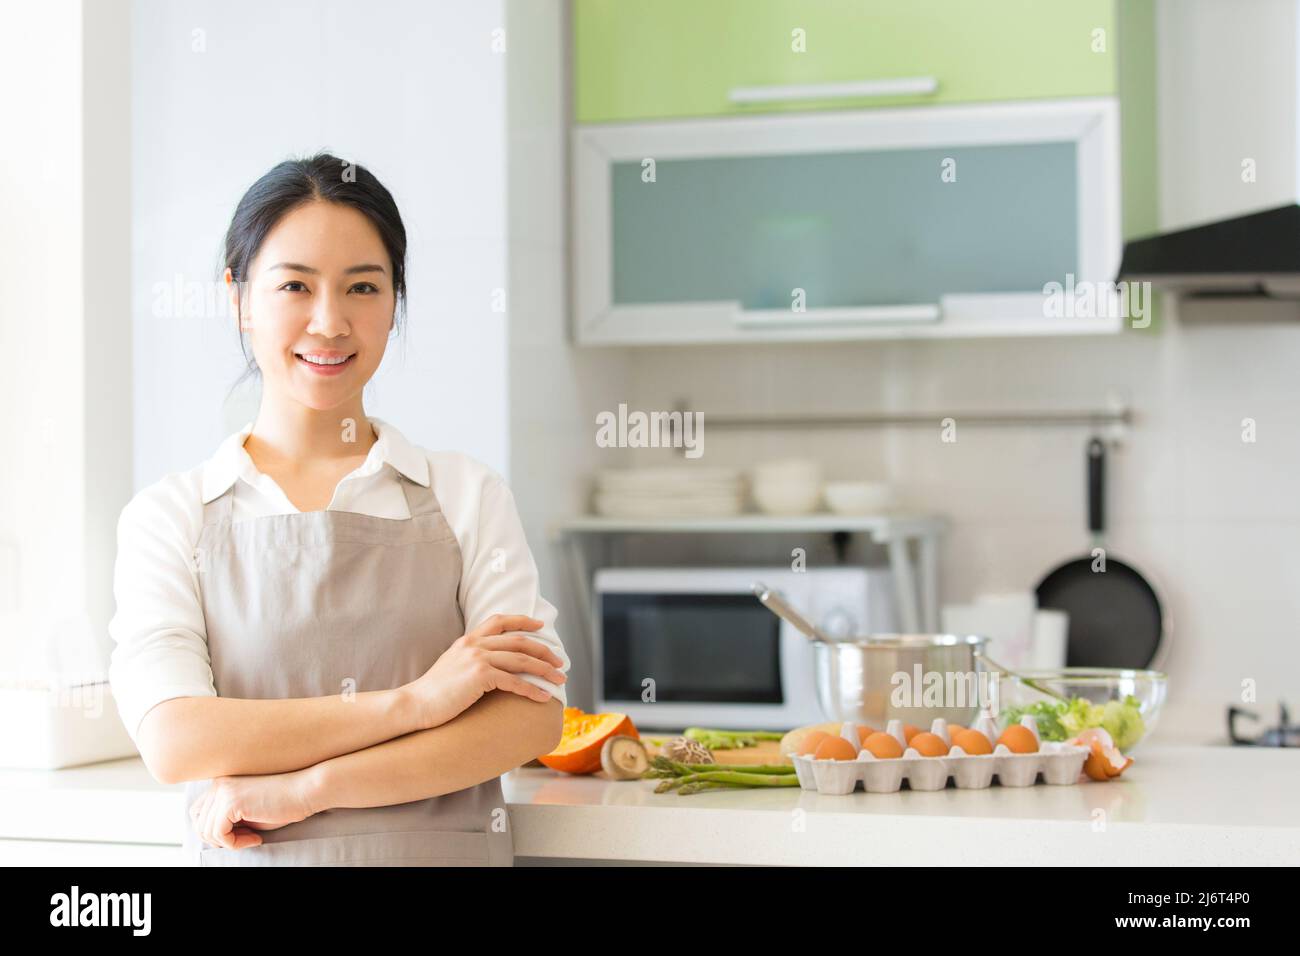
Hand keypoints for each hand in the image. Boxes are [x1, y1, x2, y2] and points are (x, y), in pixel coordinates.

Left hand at [188, 769, 318, 850]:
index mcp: (222, 783)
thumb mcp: (248, 810)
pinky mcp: (230, 802)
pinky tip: (256, 838)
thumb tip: (211, 836)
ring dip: (230, 842)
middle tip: (247, 839)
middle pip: (199, 824)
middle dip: (221, 839)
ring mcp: (223, 791)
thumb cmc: (283, 803)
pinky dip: (235, 844)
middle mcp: (218, 784)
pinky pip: (219, 834)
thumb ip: (228, 817)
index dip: (216, 831)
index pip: (198, 814)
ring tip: (253, 838)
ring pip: (206, 832)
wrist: (305, 791)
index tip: (241, 835)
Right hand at [407, 613, 566, 728]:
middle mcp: (475, 644)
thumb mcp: (452, 665)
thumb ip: (470, 657)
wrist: (415, 704)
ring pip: (522, 660)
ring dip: (545, 671)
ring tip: (559, 680)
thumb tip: (490, 664)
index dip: (523, 621)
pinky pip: (515, 682)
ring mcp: (477, 658)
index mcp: (468, 639)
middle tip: (560, 663)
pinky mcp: (480, 677)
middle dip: (544, 652)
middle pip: (520, 641)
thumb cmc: (433, 691)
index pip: (500, 620)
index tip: (541, 627)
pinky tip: (544, 697)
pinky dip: (533, 690)